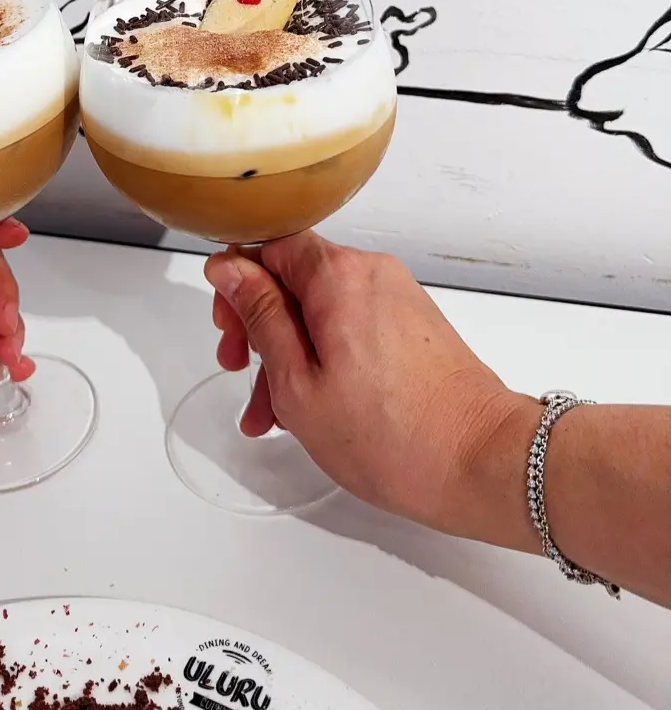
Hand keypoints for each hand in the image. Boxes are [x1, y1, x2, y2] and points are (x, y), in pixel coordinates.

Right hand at [206, 233, 538, 538]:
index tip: (226, 326)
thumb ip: (260, 317)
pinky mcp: (414, 325)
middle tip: (241, 370)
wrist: (483, 463)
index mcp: (338, 275)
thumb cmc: (393, 436)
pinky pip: (351, 325)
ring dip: (290, 353)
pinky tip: (311, 407)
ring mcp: (397, 298)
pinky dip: (325, 357)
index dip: (237, 285)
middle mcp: (371, 272)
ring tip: (273, 415)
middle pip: (294, 279)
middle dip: (259, 326)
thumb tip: (229, 269)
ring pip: (321, 310)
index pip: (268, 245)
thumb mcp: (298, 381)